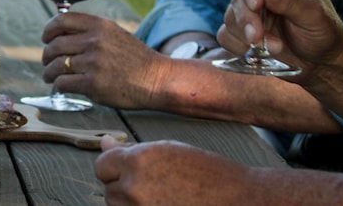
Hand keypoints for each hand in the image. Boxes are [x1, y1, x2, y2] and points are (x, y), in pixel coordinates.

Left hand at [39, 12, 169, 109]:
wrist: (156, 80)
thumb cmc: (135, 59)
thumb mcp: (115, 33)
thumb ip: (91, 31)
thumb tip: (61, 34)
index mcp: (100, 25)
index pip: (62, 20)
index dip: (49, 30)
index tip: (46, 38)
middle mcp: (95, 41)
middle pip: (55, 45)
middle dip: (46, 55)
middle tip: (47, 62)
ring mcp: (93, 63)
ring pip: (56, 65)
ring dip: (48, 73)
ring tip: (49, 77)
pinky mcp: (93, 84)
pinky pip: (63, 83)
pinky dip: (58, 86)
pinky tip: (60, 87)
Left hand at [95, 136, 252, 204]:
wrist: (241, 201)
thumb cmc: (209, 174)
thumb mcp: (168, 150)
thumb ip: (131, 151)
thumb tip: (105, 144)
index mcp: (137, 162)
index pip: (101, 166)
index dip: (115, 167)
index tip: (128, 170)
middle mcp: (134, 188)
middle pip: (109, 191)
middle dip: (126, 188)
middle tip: (157, 185)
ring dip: (134, 204)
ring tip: (165, 197)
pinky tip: (168, 204)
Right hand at [217, 0, 342, 78]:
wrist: (323, 63)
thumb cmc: (325, 33)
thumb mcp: (314, 16)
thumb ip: (290, 1)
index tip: (256, 4)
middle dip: (246, 18)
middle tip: (257, 36)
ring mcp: (252, 12)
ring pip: (230, 16)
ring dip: (245, 34)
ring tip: (272, 47)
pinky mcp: (243, 32)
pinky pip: (225, 34)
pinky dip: (235, 44)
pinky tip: (252, 51)